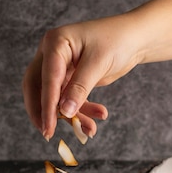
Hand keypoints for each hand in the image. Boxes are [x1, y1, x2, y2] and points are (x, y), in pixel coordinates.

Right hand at [22, 15, 139, 140]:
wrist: (134, 39)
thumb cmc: (116, 41)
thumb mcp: (98, 64)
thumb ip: (80, 88)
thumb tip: (64, 111)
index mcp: (55, 43)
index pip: (46, 79)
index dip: (46, 106)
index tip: (48, 128)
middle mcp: (51, 54)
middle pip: (37, 88)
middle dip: (43, 113)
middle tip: (48, 134)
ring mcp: (59, 68)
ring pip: (54, 98)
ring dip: (69, 116)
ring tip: (89, 129)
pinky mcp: (69, 79)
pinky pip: (68, 100)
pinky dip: (80, 112)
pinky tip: (96, 119)